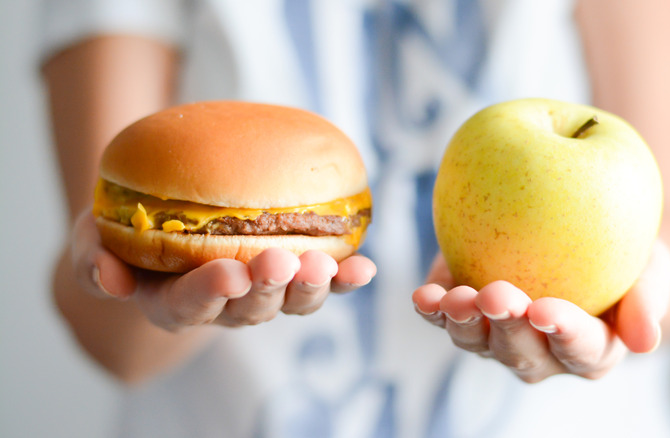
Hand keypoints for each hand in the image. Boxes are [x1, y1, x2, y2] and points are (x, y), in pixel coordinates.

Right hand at [71, 210, 376, 331]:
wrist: (167, 208)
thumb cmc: (128, 226)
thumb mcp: (95, 236)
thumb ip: (95, 260)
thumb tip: (110, 282)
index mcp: (173, 302)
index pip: (189, 306)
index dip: (209, 293)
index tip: (228, 274)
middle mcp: (223, 306)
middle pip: (249, 308)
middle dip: (267, 287)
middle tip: (279, 262)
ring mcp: (263, 293)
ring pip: (290, 302)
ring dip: (311, 287)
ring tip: (326, 265)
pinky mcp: (293, 273)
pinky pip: (323, 280)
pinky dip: (345, 278)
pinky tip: (364, 268)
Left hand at [412, 242, 669, 382]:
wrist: (576, 221)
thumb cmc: (622, 248)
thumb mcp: (651, 263)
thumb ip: (649, 297)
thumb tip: (645, 342)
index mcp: (591, 349)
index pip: (582, 350)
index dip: (564, 334)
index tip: (546, 311)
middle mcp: (541, 353)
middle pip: (522, 353)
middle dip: (507, 326)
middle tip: (497, 295)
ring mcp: (497, 336)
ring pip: (476, 343)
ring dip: (463, 323)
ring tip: (456, 298)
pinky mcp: (464, 312)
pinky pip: (443, 317)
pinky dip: (432, 309)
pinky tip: (424, 295)